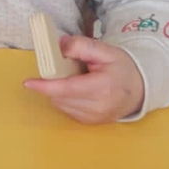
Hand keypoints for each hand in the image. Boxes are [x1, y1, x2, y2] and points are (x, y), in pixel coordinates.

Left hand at [24, 36, 144, 123]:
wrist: (140, 89)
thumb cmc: (122, 67)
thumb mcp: (106, 50)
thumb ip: (82, 46)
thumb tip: (58, 45)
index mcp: (103, 88)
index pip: (68, 88)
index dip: (46, 86)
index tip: (28, 82)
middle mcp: (98, 107)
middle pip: (60, 96)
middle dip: (54, 81)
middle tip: (66, 67)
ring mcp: (94, 118)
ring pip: (61, 103)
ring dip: (59, 90)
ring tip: (77, 78)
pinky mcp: (90, 123)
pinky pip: (67, 109)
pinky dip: (66, 98)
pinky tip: (78, 89)